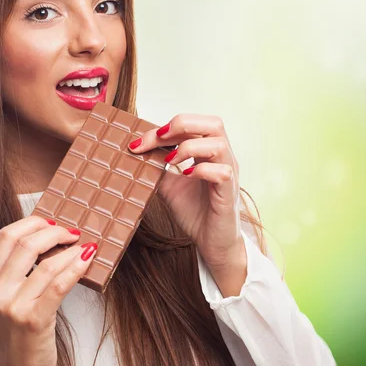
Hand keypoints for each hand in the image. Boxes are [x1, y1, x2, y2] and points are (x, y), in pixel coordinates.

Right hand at [0, 216, 97, 365]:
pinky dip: (77, 266)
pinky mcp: (34, 319)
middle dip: (54, 232)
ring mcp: (13, 306)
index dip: (32, 222)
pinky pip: (59, 284)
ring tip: (84, 246)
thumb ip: (17, 268)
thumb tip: (49, 233)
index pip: (6, 236)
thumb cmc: (18, 328)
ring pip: (46, 263)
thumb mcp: (6, 295)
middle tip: (72, 233)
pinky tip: (87, 258)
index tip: (51, 221)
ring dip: (70, 249)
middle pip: (26, 244)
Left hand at [128, 114, 246, 294]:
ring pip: (219, 143)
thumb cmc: (195, 211)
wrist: (211, 242)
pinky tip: (185, 176)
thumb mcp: (169, 184)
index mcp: (209, 151)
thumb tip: (137, 151)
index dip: (164, 128)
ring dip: (190, 146)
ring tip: (170, 159)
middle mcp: (222, 157)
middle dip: (182, 125)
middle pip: (213, 123)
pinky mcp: (229, 192)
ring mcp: (229, 173)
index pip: (192, 125)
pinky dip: (201, 170)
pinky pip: (222, 172)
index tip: (138, 143)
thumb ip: (159, 166)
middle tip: (159, 138)